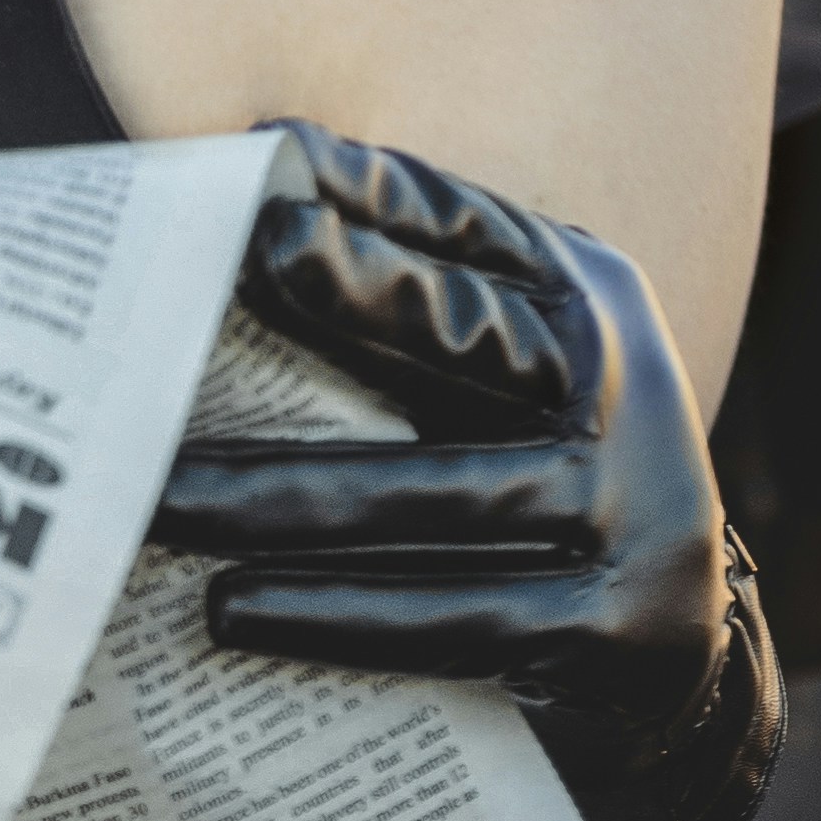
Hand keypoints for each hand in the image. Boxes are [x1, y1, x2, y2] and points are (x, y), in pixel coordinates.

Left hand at [149, 127, 780, 820]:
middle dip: (361, 288)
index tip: (271, 156)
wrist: (664, 664)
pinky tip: (229, 610)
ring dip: (283, 495)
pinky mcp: (610, 626)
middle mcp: (624, 391)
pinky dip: (335, 616)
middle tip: (247, 253)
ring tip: (156, 498)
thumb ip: (398, 319)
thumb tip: (245, 222)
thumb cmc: (528, 489)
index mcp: (587, 306)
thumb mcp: (490, 384)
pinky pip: (452, 618)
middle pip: (475, 337)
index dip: (379, 197)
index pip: (475, 235)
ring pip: (439, 494)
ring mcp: (632, 510)